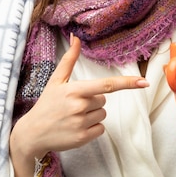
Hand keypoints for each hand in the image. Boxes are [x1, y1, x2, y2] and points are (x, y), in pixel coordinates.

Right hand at [9, 35, 148, 176]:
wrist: (32, 133)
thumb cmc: (46, 104)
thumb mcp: (56, 81)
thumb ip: (69, 59)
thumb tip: (76, 38)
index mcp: (74, 90)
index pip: (106, 85)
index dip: (127, 83)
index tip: (144, 82)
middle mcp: (79, 106)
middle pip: (103, 100)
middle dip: (93, 101)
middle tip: (74, 105)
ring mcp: (81, 124)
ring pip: (102, 114)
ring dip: (92, 115)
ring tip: (73, 116)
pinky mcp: (82, 138)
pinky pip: (100, 128)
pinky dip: (92, 128)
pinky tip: (76, 127)